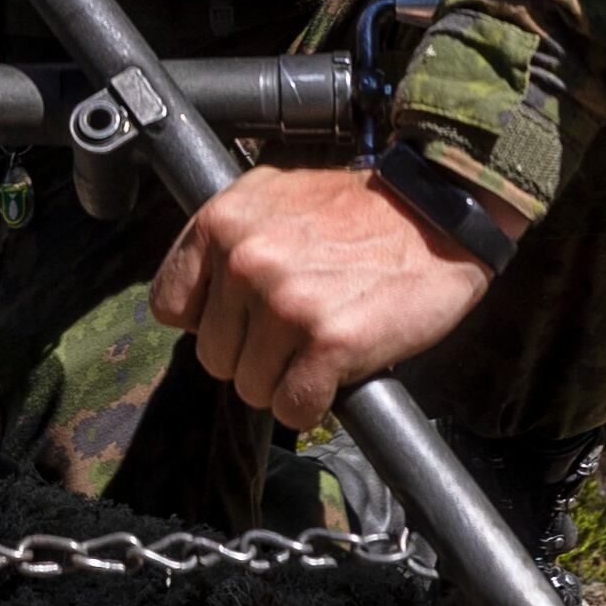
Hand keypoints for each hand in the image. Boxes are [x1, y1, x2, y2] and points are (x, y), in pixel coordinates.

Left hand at [149, 166, 506, 430]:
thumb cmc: (359, 211)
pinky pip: (293, 409)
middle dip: (252, 355)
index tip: (239, 318)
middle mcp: (245, 261)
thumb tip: (197, 286)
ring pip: (251, 388)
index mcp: (222, 222)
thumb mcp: (273, 196)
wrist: (436, 213)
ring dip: (285, 381)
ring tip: (320, 343)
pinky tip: (335, 372)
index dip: (207, 320)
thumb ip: (229, 235)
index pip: (169, 305)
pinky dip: (314, 403)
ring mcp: (284, 304)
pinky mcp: (328, 342)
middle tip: (295, 330)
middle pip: (213, 356)